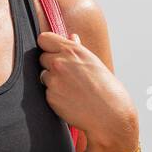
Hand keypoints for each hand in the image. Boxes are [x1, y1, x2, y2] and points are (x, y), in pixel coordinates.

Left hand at [36, 31, 135, 148]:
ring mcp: (53, 80)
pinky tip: (71, 99)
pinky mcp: (50, 96)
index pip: (44, 39)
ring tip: (72, 88)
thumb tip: (71, 37)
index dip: (48, 46)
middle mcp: (60, 62)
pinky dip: (55, 95)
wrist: (110, 114)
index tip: (53, 52)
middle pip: (42, 57)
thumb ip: (78, 49)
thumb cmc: (107, 89)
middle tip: (68, 75)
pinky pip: (47, 92)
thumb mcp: (94, 63)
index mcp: (72, 50)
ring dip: (53, 80)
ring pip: (43, 75)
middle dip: (50, 64)